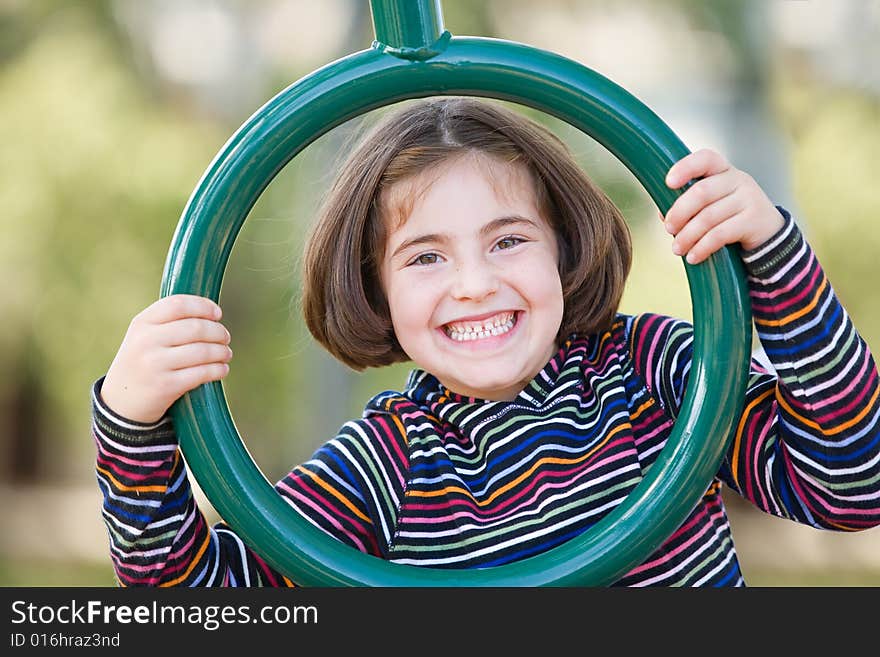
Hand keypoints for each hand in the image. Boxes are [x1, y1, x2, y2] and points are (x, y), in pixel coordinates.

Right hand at [100, 294, 232, 423]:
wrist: (121, 403)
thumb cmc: (141, 363)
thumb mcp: (143, 337)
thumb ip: (169, 322)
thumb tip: (210, 312)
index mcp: (142, 323)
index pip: (178, 304)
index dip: (203, 306)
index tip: (217, 314)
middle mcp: (146, 341)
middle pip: (196, 327)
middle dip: (218, 332)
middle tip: (225, 337)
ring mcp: (155, 364)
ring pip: (203, 351)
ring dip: (222, 351)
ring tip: (226, 353)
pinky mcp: (166, 386)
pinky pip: (202, 373)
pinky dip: (218, 370)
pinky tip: (222, 369)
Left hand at [661, 148, 784, 263]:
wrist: (768, 233)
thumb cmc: (730, 216)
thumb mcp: (712, 204)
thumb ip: (688, 205)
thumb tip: (663, 214)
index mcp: (723, 170)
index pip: (705, 159)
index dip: (685, 168)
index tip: (668, 183)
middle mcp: (738, 179)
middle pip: (701, 192)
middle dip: (679, 213)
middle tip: (668, 229)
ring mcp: (749, 198)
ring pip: (708, 217)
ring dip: (687, 236)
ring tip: (677, 249)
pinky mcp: (754, 221)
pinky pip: (720, 234)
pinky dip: (702, 247)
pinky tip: (693, 257)